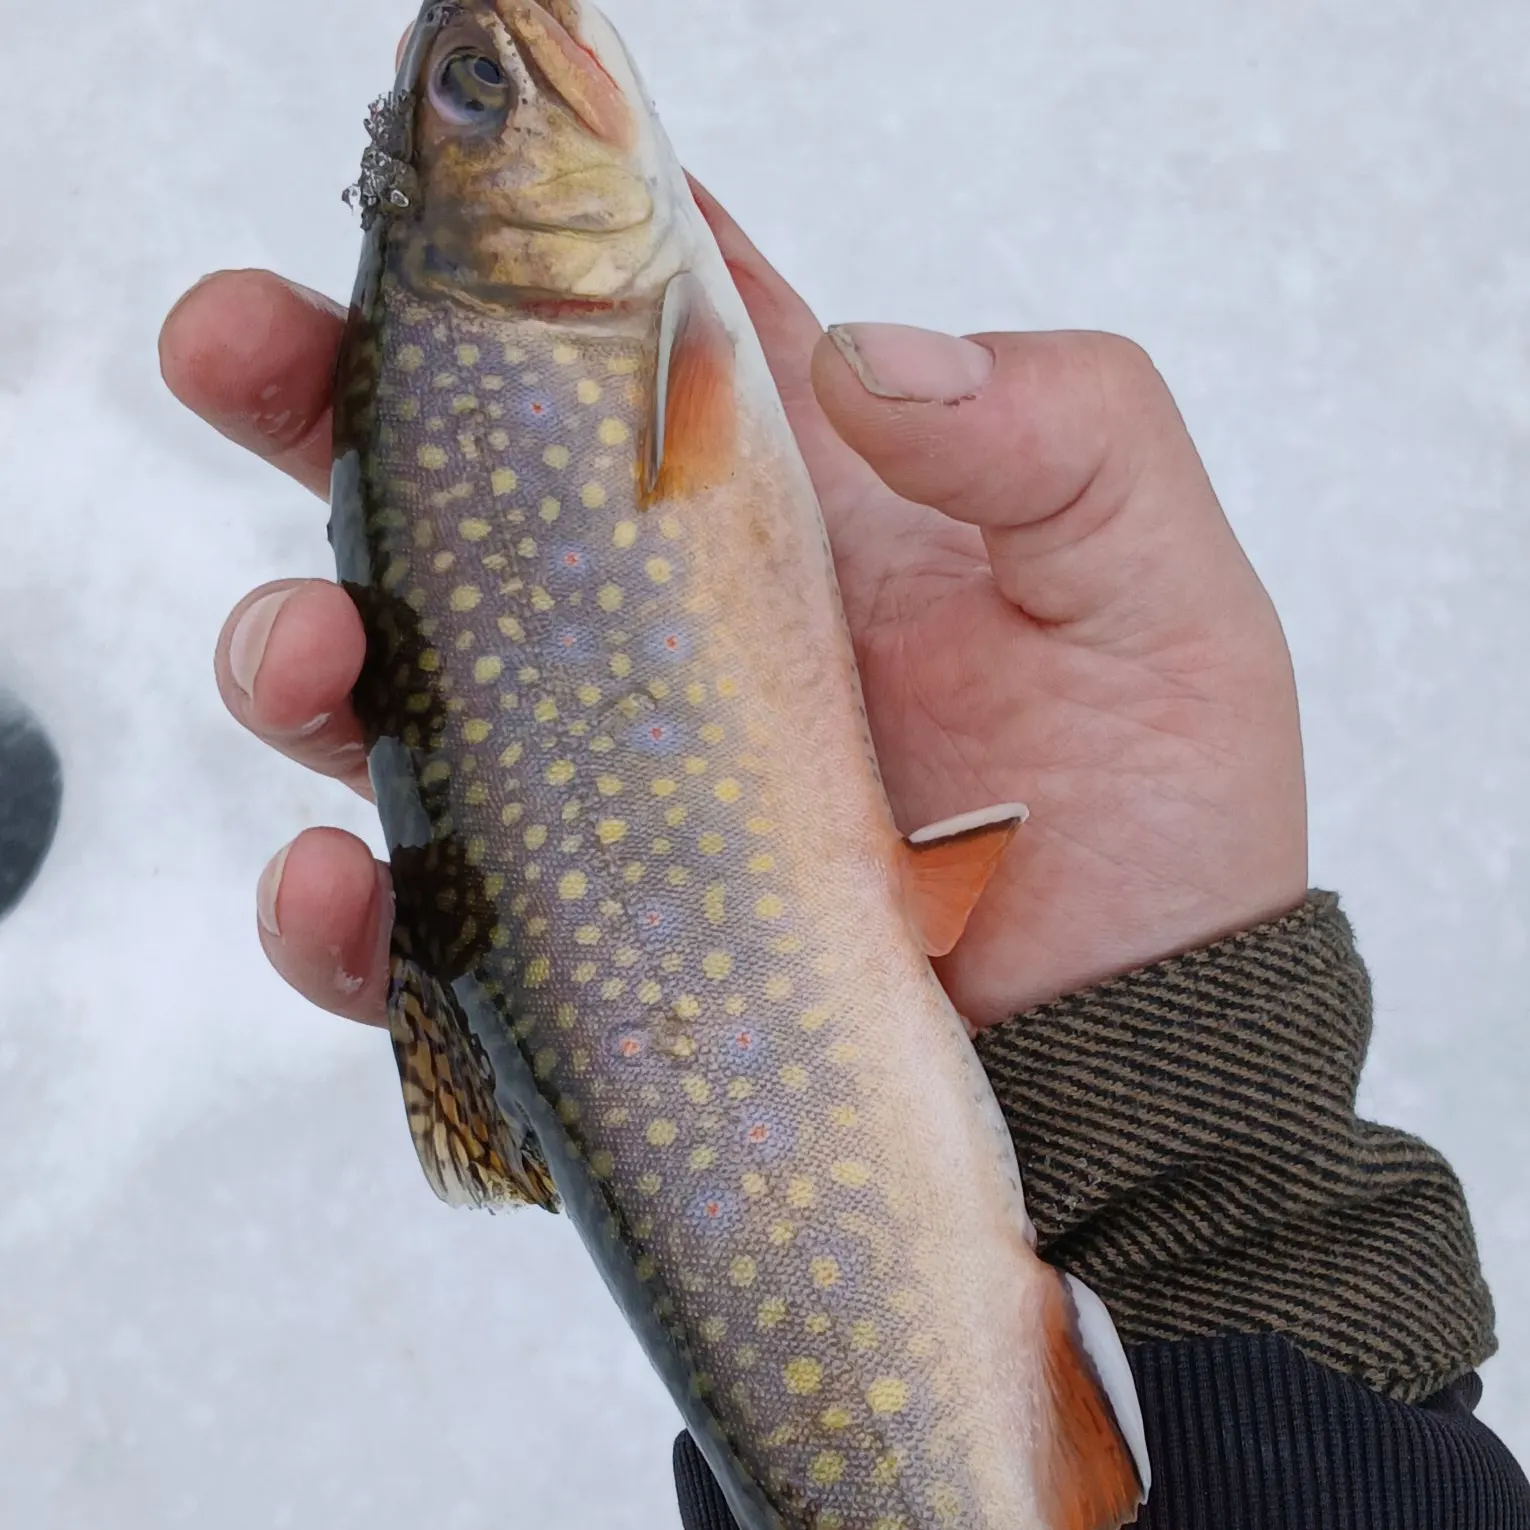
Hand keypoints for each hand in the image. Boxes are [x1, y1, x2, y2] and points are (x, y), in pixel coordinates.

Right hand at [159, 187, 1305, 1030]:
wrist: (1132, 1080)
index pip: (626, 341)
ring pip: (389, 697)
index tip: (430, 193)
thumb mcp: (1165, 602)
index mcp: (791, 515)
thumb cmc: (1163, 844)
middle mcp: (669, 638)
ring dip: (301, 658)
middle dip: (319, 406)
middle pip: (458, 496)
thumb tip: (866, 358)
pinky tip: (347, 882)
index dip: (525, 254)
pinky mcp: (577, 954)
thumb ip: (1067, 433)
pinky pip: (419, 926)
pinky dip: (349, 911)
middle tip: (232, 345)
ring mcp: (605, 797)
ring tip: (302, 654)